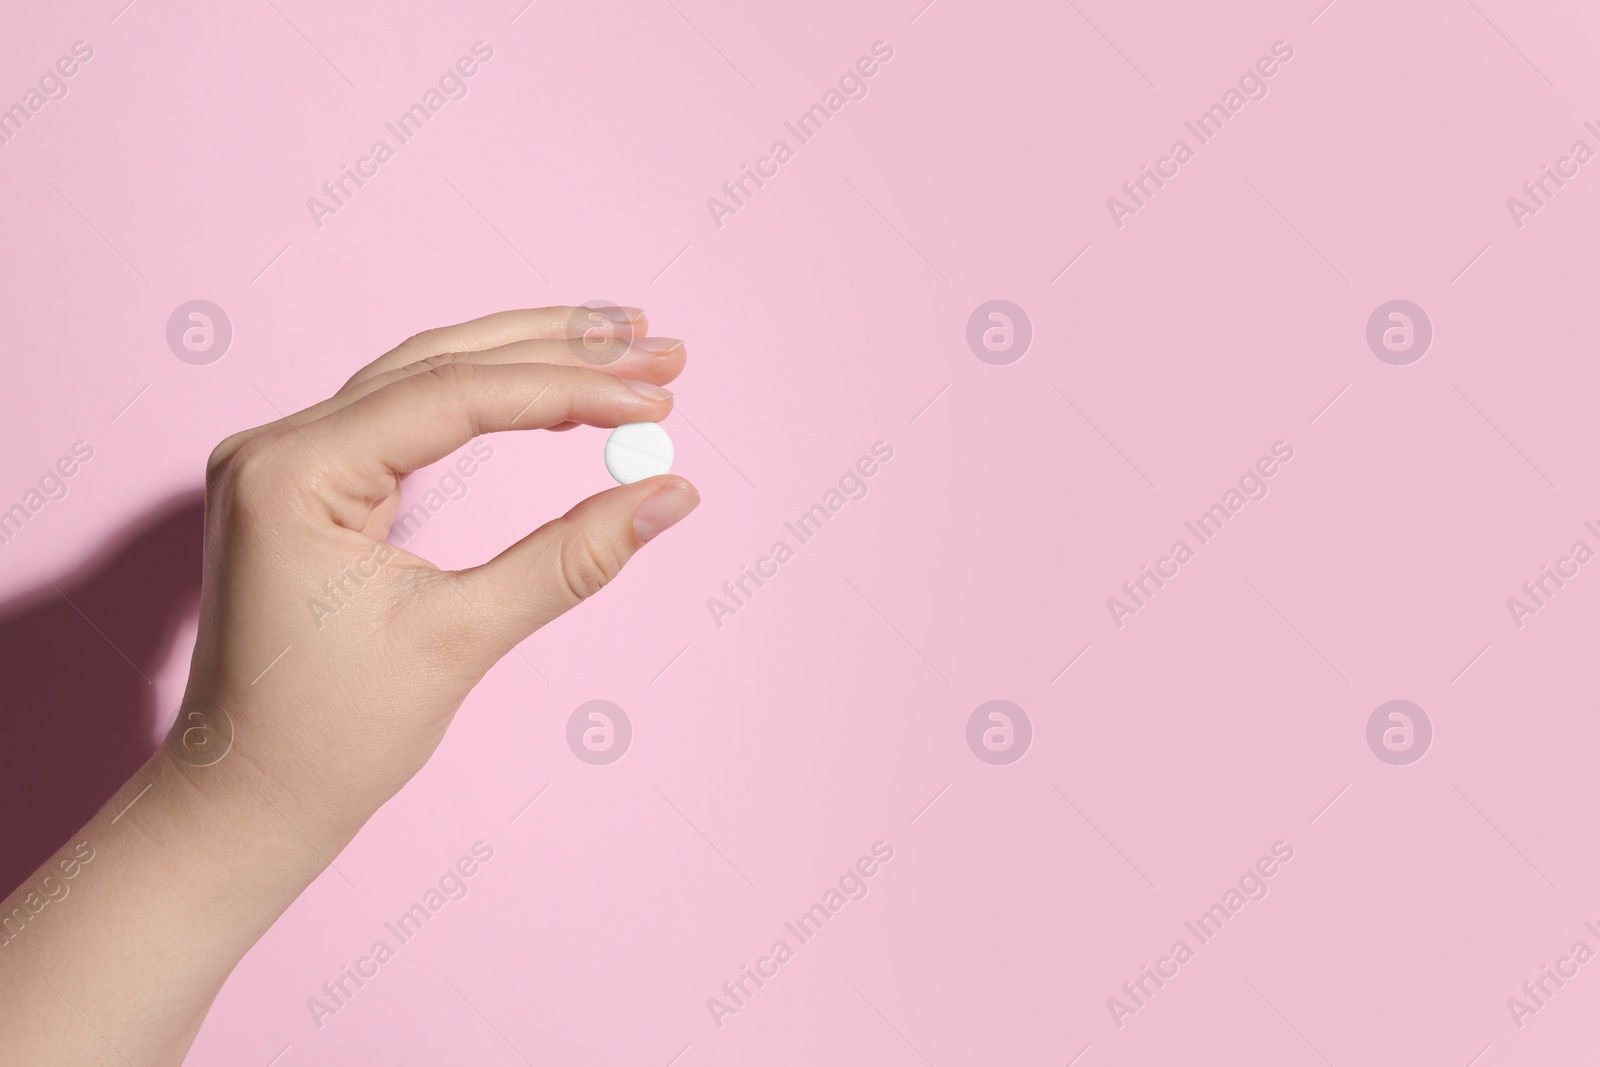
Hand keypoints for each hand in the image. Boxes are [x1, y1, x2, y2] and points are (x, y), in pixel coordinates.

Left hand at [179, 305, 698, 826]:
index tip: (656, 406)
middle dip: (561, 351)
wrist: (245, 804)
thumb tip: (670, 496)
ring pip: (429, 377)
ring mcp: (289, 462)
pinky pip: (412, 419)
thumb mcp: (460, 639)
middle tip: (662, 348)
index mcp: (291, 472)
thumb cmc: (330, 739)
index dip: (568, 391)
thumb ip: (569, 558)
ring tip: (626, 350)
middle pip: (443, 361)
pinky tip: (554, 395)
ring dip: (531, 363)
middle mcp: (278, 446)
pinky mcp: (313, 487)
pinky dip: (490, 404)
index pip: (455, 395)